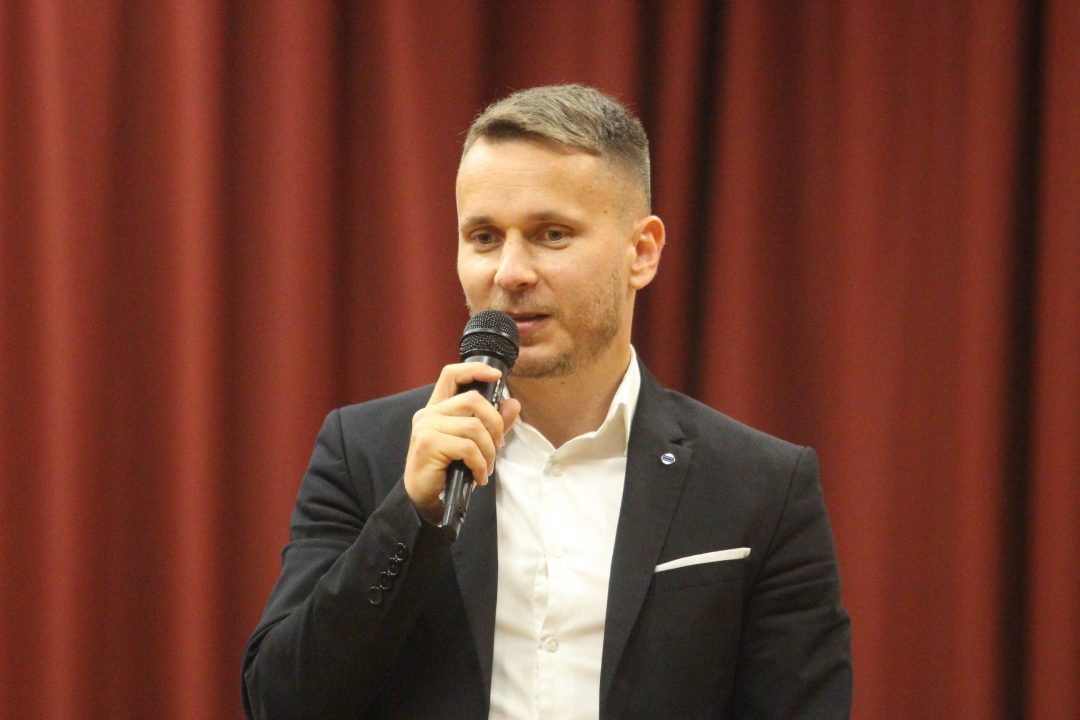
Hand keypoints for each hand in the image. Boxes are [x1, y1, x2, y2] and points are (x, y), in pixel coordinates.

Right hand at [403, 362, 520, 522]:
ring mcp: (426, 427)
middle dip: (494, 423)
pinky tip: (478, 477)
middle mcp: (428, 413)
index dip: (474, 370)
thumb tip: (513, 403)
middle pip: (471, 400)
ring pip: (473, 427)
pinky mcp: (428, 444)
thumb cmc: (448, 470)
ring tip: (486, 467)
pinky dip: (480, 464)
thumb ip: (493, 423)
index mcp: (437, 408)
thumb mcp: (474, 444)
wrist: (424, 498)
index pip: (451, 375)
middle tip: (498, 445)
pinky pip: (467, 447)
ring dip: (488, 451)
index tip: (496, 375)